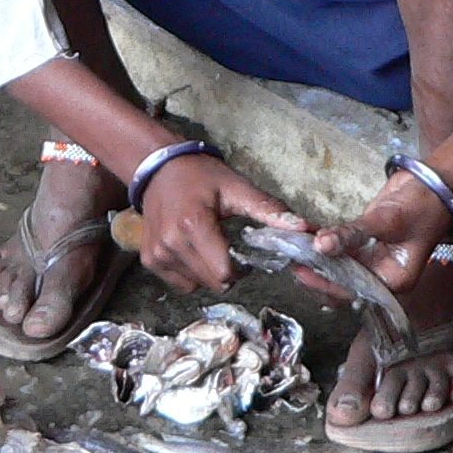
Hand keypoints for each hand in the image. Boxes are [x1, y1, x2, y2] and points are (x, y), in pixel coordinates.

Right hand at [138, 155, 303, 293]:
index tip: (244, 255)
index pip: (224, 273)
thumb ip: (268, 210)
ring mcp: (157, 253)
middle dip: (227, 273)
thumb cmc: (200, 175)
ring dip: (208, 273)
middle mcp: (171, 243)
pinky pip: (180, 282)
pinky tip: (192, 250)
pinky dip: (191, 273)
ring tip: (209, 245)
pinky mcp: (149, 259)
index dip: (241, 270)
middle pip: (213, 282)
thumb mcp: (236, 187)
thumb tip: (303, 227)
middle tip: (228, 249)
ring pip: (196, 285)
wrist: (158, 167)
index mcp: (194, 225)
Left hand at [302, 175, 452, 301]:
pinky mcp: (365, 244)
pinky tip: (307, 236)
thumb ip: (353, 234)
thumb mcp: (387, 221)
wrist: (433, 182)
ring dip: (318, 259)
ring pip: (339, 268)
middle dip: (317, 273)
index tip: (301, 271)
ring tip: (294, 249)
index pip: (352, 290)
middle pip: (342, 284)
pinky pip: (341, 251)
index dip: (325, 283)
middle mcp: (381, 276)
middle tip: (291, 259)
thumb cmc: (421, 206)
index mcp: (393, 281)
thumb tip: (320, 245)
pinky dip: (325, 244)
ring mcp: (373, 260)